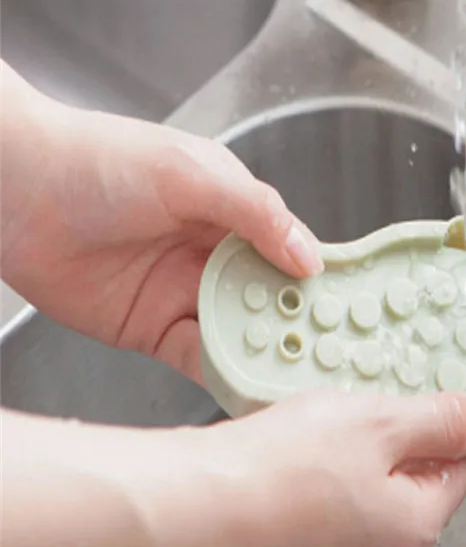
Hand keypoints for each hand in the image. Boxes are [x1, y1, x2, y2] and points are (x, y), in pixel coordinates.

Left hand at [0, 64, 322, 382]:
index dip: (320, 281)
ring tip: (297, 378)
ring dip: (267, 354)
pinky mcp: (154, 330)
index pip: (293, 252)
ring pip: (242, 333)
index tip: (350, 311)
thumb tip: (309, 257)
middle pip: (272, 300)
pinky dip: (224, 374)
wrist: (13, 190)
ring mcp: (186, 295)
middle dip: (299, 326)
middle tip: (330, 357)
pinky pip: (199, 358)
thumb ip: (255, 212)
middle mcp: (216, 256)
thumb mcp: (192, 174)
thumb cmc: (100, 162)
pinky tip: (246, 384)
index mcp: (235, 212)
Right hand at [1, 389, 465, 546]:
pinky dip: (321, 497)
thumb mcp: (380, 421)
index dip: (442, 426)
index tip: (417, 402)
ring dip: (355, 471)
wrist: (195, 507)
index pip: (459, 468)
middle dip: (394, 448)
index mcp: (416, 532)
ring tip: (316, 442)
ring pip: (369, 506)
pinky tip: (293, 472)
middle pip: (414, 490)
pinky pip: (330, 525)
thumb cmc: (283, 464)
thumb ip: (446, 420)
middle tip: (354, 416)